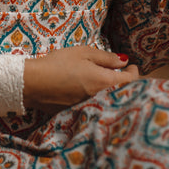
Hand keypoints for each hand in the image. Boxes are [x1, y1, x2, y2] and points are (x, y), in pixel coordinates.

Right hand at [23, 45, 138, 112]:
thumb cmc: (58, 64)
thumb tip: (124, 61)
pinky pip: (96, 108)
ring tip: (107, 82)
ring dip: (112, 93)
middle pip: (122, 94)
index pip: (130, 81)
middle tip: (122, 74)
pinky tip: (91, 93)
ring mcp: (90, 109)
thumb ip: (106, 58)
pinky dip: (99, 100)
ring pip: (110, 101)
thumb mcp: (83, 53)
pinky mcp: (79, 114)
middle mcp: (101, 99)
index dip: (134, 73)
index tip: (132, 67)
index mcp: (105, 82)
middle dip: (125, 84)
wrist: (33, 83)